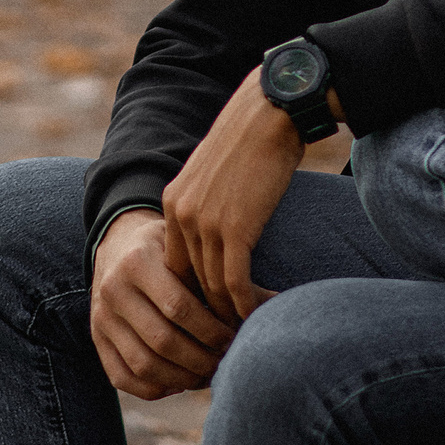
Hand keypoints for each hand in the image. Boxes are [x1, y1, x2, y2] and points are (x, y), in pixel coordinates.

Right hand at [89, 209, 234, 398]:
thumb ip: (224, 277)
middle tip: (226, 363)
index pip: (179, 306)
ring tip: (208, 375)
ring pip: (143, 364)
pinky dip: (155, 388)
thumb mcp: (191, 251)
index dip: (211, 330)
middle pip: (162, 340)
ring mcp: (100, 318)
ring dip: (182, 379)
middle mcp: (112, 289)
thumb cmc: (169, 249)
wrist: (118, 244)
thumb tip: (279, 304)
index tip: (235, 338)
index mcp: (137, 261)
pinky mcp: (96, 340)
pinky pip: (123, 378)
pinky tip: (181, 382)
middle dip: (201, 359)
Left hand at [161, 67, 311, 323]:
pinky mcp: (233, 228)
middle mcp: (180, 215)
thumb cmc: (254, 138)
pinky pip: (234, 283)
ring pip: (212, 288)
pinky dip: (246, 305)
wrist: (271, 111)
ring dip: (231, 314)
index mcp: (173, 202)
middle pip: (190, 282)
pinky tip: (262, 313)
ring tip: (249, 330)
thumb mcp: (218, 174)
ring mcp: (204, 223)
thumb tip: (226, 233)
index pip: (176, 265)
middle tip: (229, 333)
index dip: (194, 292)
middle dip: (209, 311)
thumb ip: (211, 204)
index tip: (215, 311)